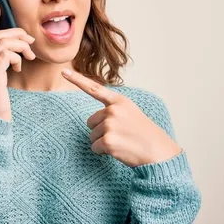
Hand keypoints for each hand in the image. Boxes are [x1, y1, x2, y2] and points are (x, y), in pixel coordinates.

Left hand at [61, 68, 181, 166]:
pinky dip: (104, 152)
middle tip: (121, 135)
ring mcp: (110, 125)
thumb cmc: (144, 134)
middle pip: (90, 122)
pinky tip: (119, 150)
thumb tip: (94, 120)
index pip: (94, 88)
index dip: (77, 79)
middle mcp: (113, 110)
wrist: (159, 152)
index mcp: (119, 101)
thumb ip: (113, 110)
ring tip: (123, 142)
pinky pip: (95, 148)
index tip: (64, 71)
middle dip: (101, 131)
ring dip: (103, 142)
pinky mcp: (108, 140)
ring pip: (92, 136)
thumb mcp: (131, 114)